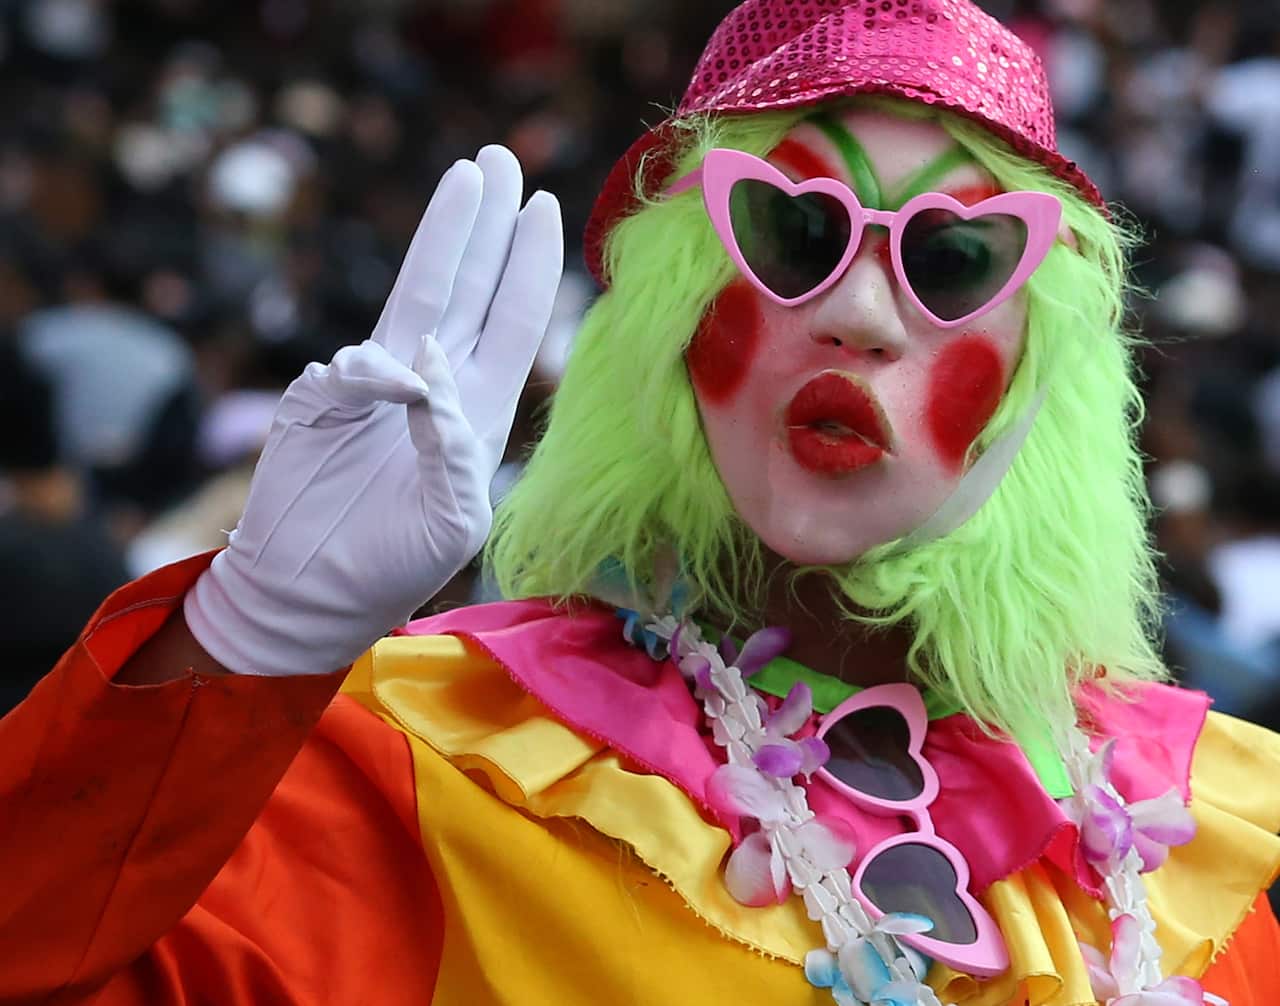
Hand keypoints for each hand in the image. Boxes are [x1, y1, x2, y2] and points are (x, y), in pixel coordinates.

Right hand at [184, 146, 563, 675]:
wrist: (311, 593)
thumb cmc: (393, 564)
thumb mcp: (454, 518)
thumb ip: (453, 446)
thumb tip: (426, 363)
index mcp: (475, 411)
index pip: (514, 322)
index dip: (531, 266)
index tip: (544, 207)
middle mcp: (432, 383)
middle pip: (470, 285)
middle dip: (490, 224)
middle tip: (501, 157)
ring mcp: (375, 385)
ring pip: (417, 293)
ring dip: (445, 235)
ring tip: (467, 176)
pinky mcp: (321, 398)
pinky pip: (352, 368)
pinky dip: (373, 374)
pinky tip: (389, 390)